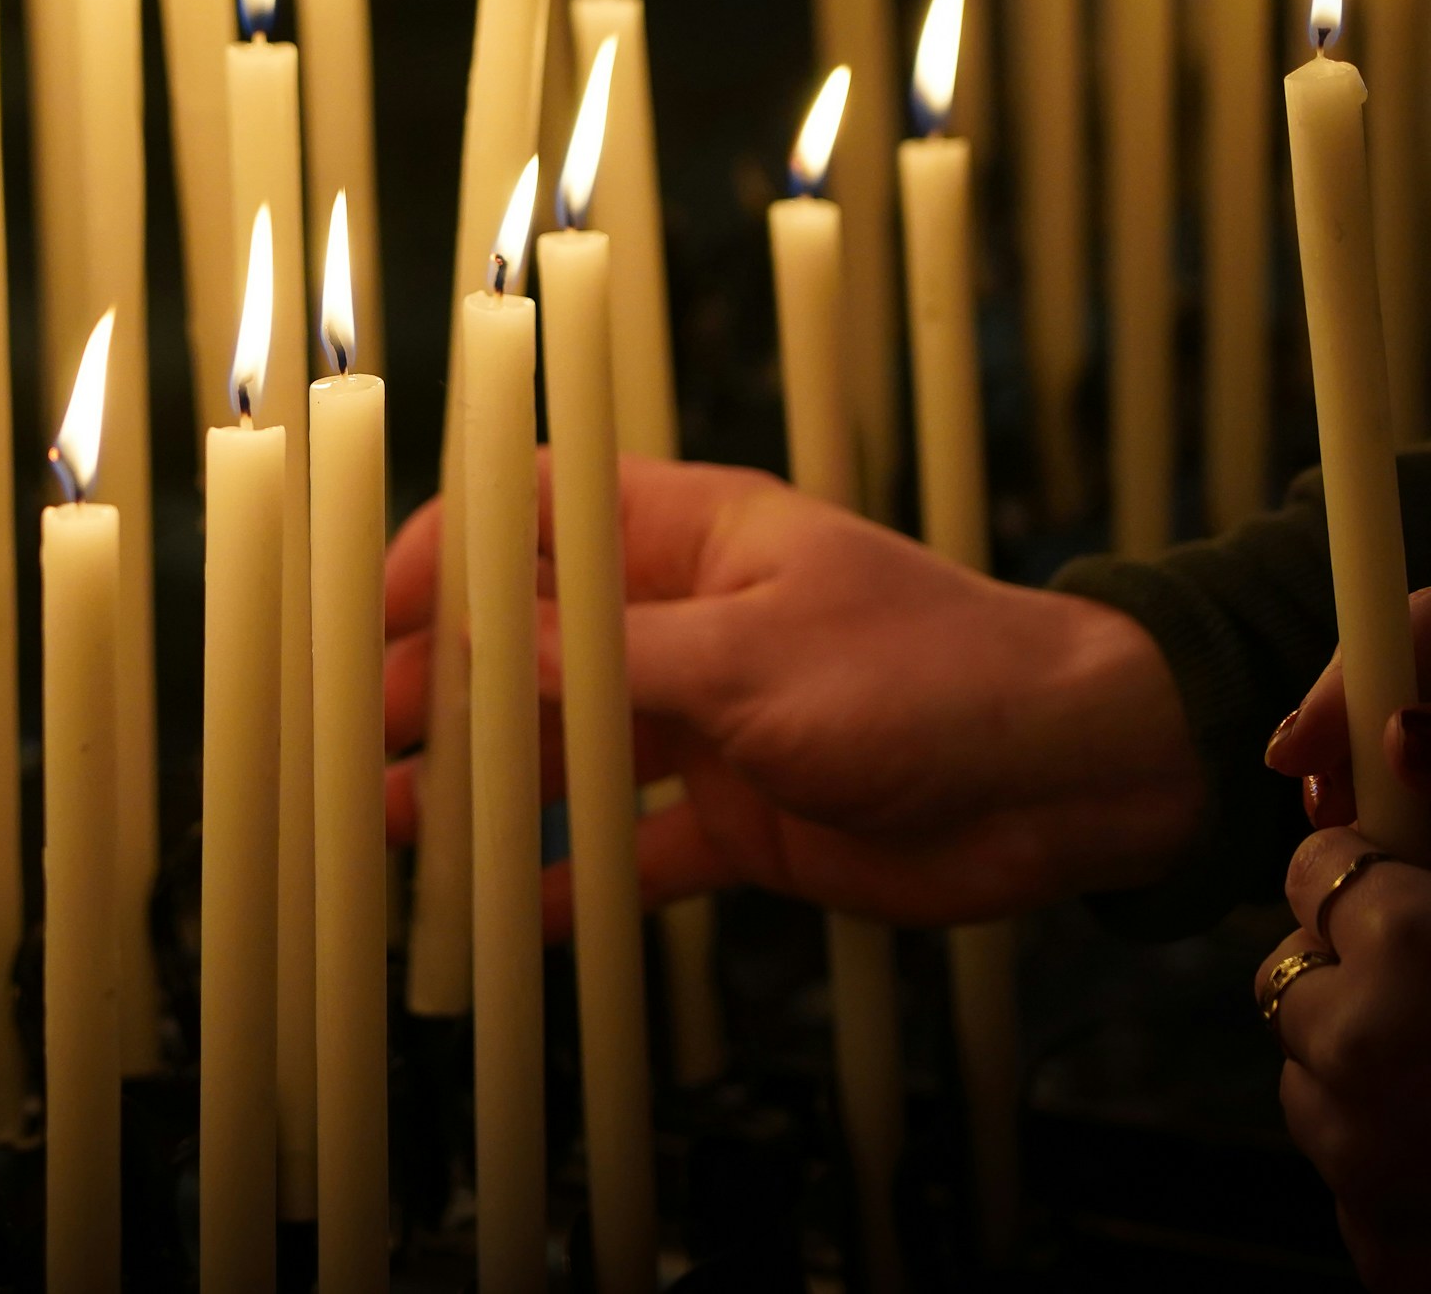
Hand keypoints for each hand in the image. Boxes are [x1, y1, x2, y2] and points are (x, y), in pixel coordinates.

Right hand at [381, 456, 1204, 928]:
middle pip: (528, 643)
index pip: (533, 516)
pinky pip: (635, 846)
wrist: (1074, 779)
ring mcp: (711, 720)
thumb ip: (609, 660)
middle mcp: (685, 623)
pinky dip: (571, 877)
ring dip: (484, 785)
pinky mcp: (745, 816)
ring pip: (567, 748)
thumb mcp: (756, 656)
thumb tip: (477, 646)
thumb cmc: (933, 673)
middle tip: (355, 744)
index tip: (367, 614)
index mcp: (689, 537)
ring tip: (395, 833)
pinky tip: (507, 914)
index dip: (443, 553)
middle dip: (438, 688)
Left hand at [1257, 828, 1430, 1291]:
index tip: (1365, 895)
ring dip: (1348, 1085)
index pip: (1315, 871)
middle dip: (1335, 987)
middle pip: (1286, 983)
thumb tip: (1396, 910)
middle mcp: (1355, 1033)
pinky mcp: (1368, 1234)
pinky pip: (1346, 1183)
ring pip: (1305, 1088)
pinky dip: (1384, 1174)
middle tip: (1407, 1012)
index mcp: (1412, 941)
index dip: (1345, 882)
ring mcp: (1350, 1145)